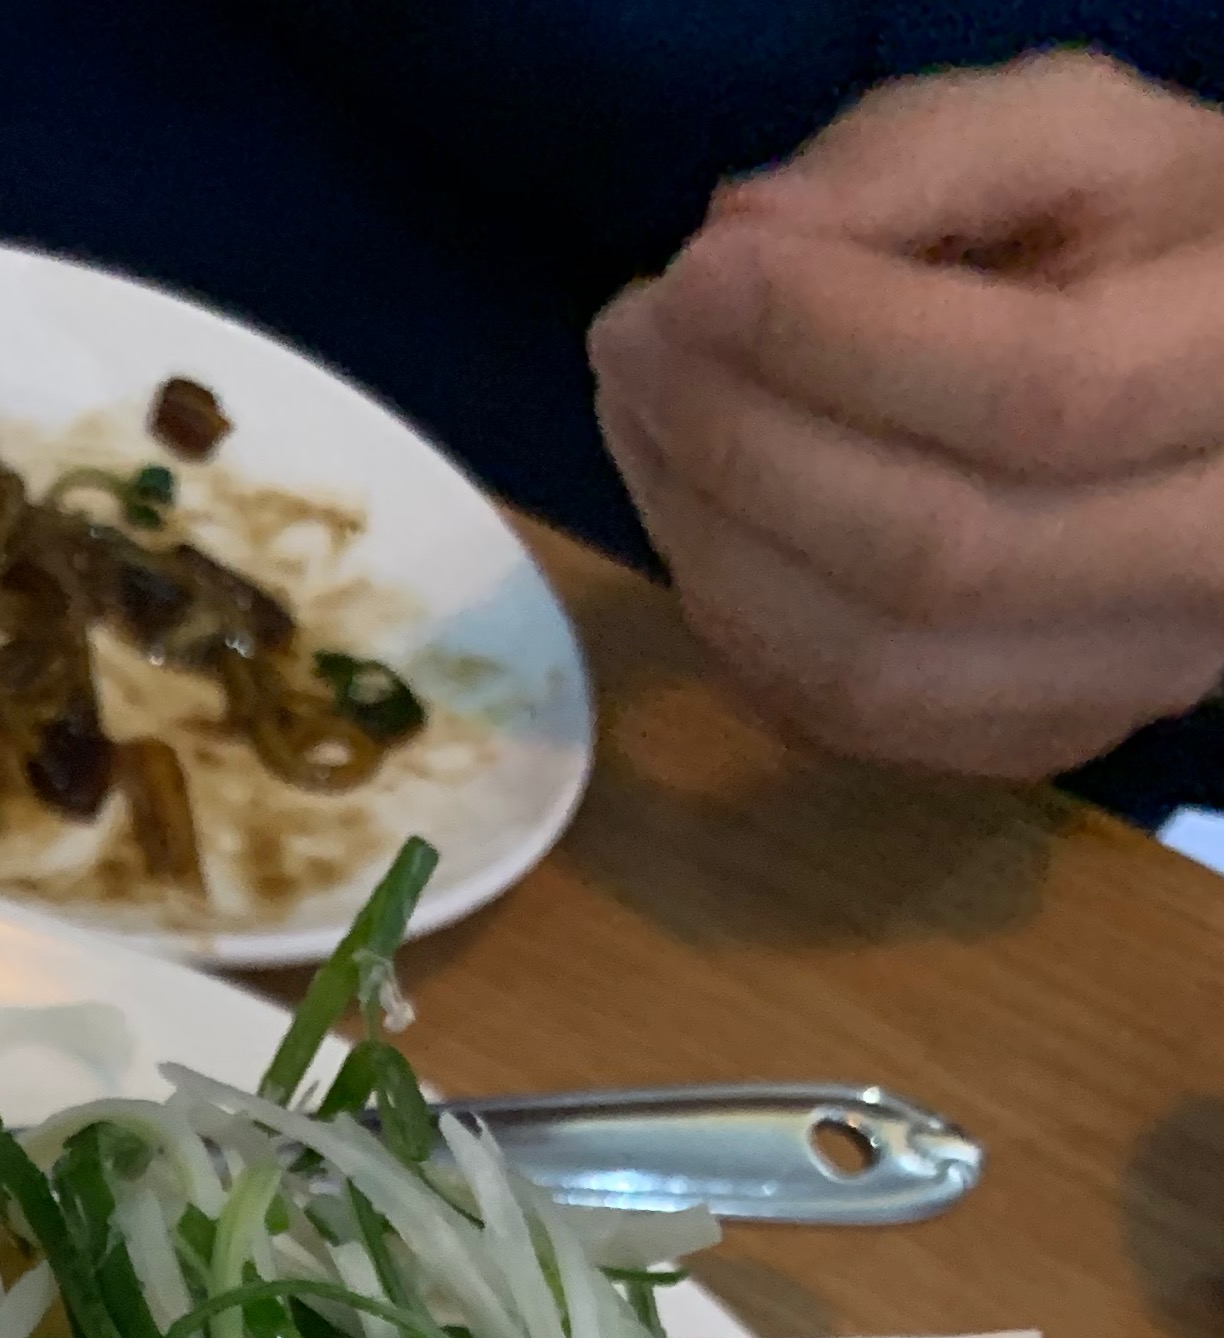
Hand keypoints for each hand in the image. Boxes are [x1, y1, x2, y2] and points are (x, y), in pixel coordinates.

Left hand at [589, 53, 1223, 778]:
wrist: (1218, 391)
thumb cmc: (1142, 239)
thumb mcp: (1066, 137)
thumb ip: (916, 157)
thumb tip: (740, 234)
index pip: (1035, 393)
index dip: (836, 343)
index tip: (689, 278)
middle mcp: (1211, 552)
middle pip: (936, 557)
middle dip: (741, 448)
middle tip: (632, 342)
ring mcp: (1128, 676)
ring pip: (872, 669)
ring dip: (710, 546)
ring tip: (642, 413)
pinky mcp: (1039, 741)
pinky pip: (846, 723)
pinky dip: (735, 624)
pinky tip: (697, 511)